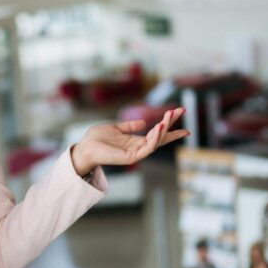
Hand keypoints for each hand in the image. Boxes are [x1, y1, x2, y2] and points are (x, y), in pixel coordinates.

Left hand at [70, 107, 189, 175]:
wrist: (85, 148)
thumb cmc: (96, 139)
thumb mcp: (115, 128)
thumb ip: (129, 126)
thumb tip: (142, 122)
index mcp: (135, 141)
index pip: (157, 134)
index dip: (170, 126)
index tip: (181, 114)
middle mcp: (138, 147)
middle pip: (160, 136)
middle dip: (171, 124)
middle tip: (182, 110)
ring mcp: (135, 153)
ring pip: (156, 141)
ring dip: (164, 128)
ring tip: (169, 115)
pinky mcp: (131, 158)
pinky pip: (147, 148)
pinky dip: (154, 138)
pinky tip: (158, 127)